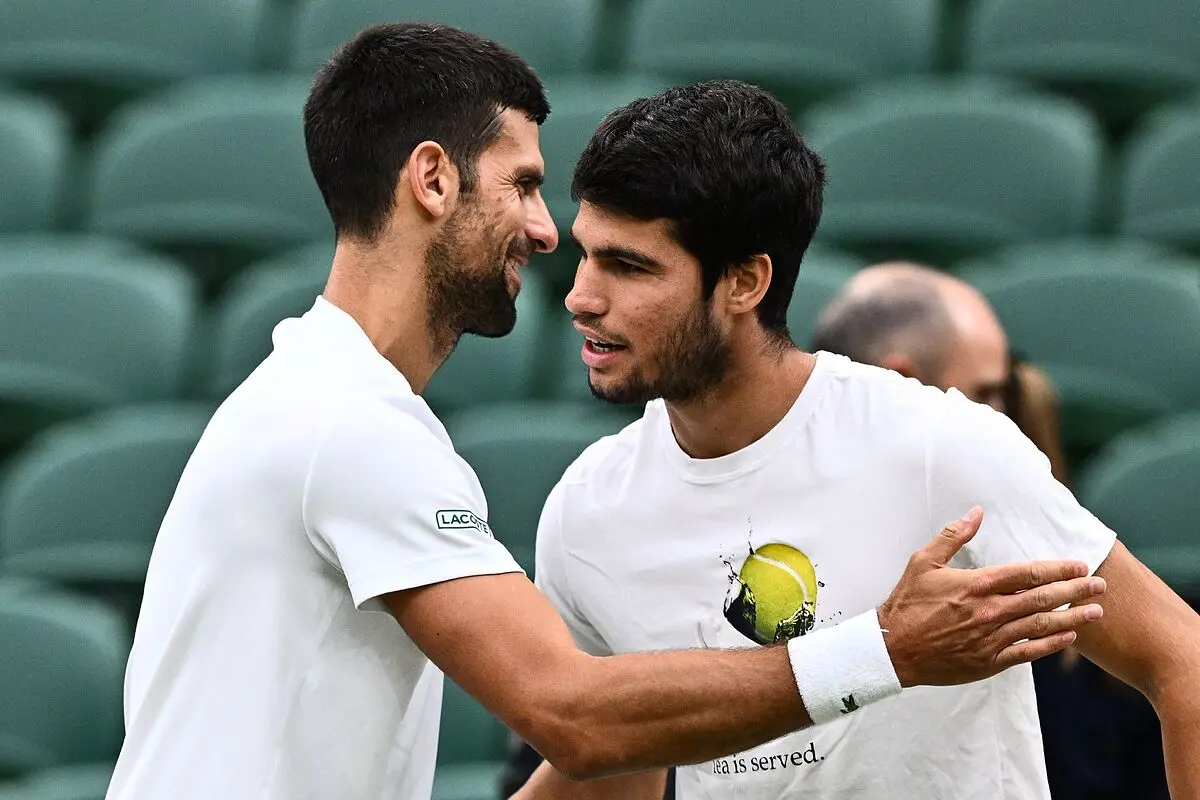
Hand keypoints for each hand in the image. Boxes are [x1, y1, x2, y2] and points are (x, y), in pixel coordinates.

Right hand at [878, 506, 1105, 687]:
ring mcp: (991, 638)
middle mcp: (989, 611)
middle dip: (1075, 590)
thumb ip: (952, 536)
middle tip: (1100, 585)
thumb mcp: (923, 561)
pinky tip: (1068, 636)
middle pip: (1042, 598)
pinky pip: (1028, 652)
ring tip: (1096, 611)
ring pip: (1041, 625)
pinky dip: (1051, 643)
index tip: (1079, 564)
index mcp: (975, 585)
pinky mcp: (989, 661)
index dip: (1057, 568)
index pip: (1026, 573)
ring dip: (1072, 617)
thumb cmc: (906, 603)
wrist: (892, 649)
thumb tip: (977, 512)